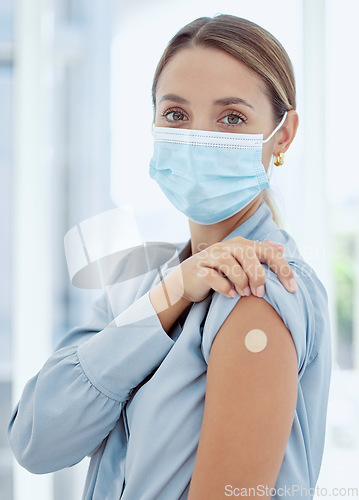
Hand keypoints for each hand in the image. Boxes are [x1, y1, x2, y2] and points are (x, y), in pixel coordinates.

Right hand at [165, 236, 296, 303]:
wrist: (187, 280)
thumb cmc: (218, 271)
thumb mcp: (240, 260)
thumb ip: (259, 252)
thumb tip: (281, 248)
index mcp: (240, 244)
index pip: (267, 252)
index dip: (282, 269)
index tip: (292, 288)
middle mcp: (225, 247)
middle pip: (247, 254)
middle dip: (258, 275)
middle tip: (260, 293)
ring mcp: (210, 257)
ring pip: (229, 263)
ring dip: (240, 280)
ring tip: (245, 294)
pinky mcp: (198, 270)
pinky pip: (212, 276)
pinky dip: (224, 287)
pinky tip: (230, 295)